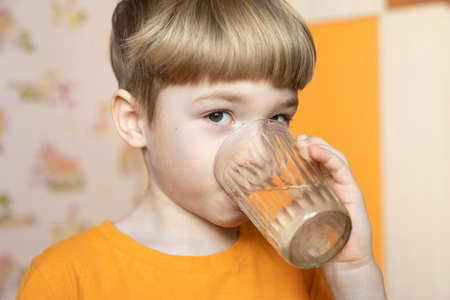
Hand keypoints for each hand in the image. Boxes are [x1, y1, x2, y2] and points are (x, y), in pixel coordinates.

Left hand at [296, 134, 373, 268]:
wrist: (341, 260)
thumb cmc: (320, 240)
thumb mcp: (299, 219)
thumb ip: (286, 209)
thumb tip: (260, 205)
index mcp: (323, 185)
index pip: (316, 159)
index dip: (305, 147)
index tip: (290, 141)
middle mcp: (335, 182)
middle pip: (326, 154)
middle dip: (312, 142)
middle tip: (297, 140)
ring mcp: (345, 186)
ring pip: (335, 157)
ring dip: (320, 147)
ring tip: (305, 144)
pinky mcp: (353, 193)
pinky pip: (342, 171)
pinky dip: (330, 159)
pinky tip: (317, 152)